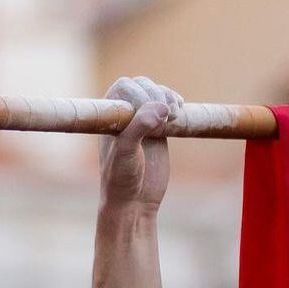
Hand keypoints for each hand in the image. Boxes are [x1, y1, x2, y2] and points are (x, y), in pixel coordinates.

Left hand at [99, 76, 181, 210]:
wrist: (134, 201)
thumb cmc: (122, 178)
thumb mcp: (126, 153)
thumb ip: (139, 128)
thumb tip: (160, 107)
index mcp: (108, 118)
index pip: (124, 86)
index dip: (140, 92)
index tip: (148, 112)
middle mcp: (124, 116)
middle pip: (143, 85)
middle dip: (157, 94)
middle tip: (166, 117)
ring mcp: (141, 121)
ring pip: (157, 93)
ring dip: (168, 97)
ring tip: (175, 114)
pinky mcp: (158, 129)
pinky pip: (167, 106)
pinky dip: (175, 103)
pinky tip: (180, 111)